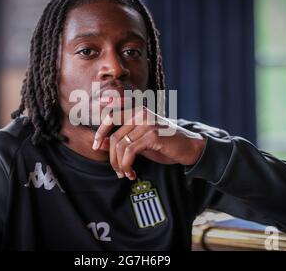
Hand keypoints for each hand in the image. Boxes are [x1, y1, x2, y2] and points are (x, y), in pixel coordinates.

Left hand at [92, 106, 206, 179]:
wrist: (190, 148)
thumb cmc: (165, 145)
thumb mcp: (140, 142)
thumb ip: (122, 140)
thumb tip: (99, 144)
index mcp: (137, 111)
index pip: (111, 117)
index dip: (100, 132)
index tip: (96, 147)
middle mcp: (141, 113)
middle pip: (114, 137)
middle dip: (112, 158)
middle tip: (117, 171)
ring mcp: (147, 123)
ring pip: (121, 146)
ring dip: (120, 164)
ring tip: (126, 174)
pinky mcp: (153, 135)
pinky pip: (130, 151)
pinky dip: (127, 165)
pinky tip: (132, 173)